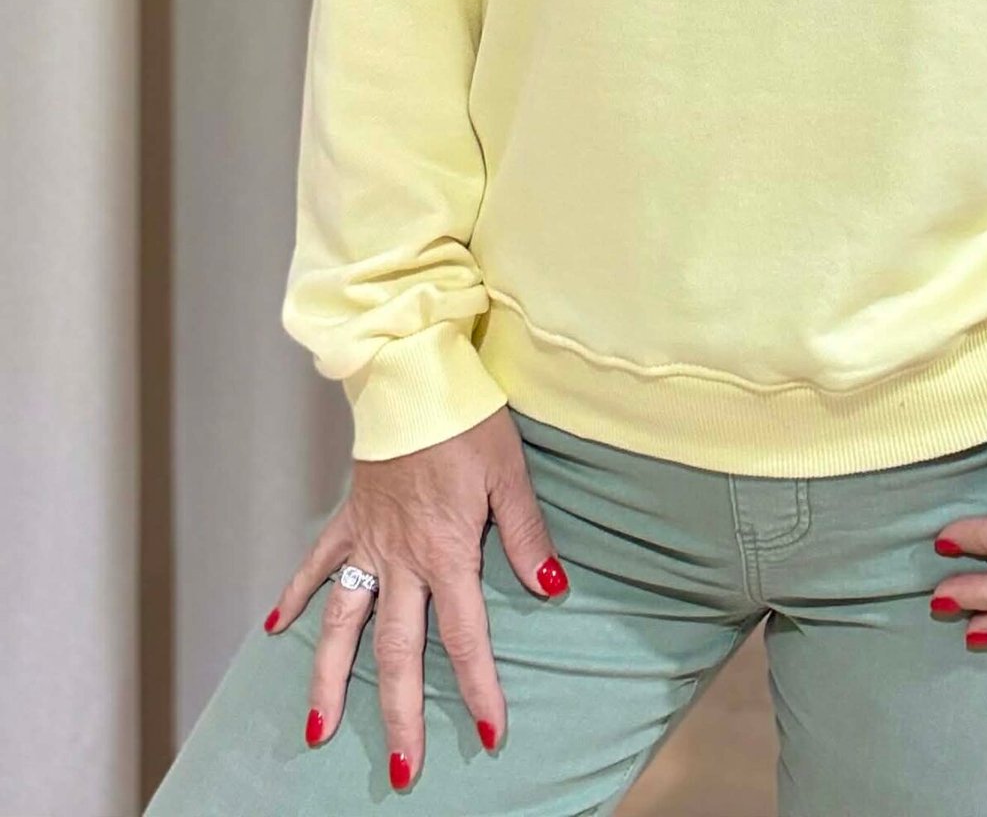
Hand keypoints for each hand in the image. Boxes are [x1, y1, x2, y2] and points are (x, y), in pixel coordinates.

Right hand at [262, 405, 568, 789]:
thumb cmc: (468, 419)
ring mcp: (367, 541)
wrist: (413, 375)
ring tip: (318, 729)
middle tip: (401, 771)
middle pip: (396, 652)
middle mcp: (400, 558)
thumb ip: (528, 536)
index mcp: (445, 552)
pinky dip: (293, 597)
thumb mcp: (510, 474)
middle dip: (399, 715)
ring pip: (342, 624)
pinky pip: (315, 565)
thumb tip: (551, 589)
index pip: (463, 637)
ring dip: (329, 679)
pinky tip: (274, 631)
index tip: (488, 733)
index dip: (477, 688)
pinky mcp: (348, 517)